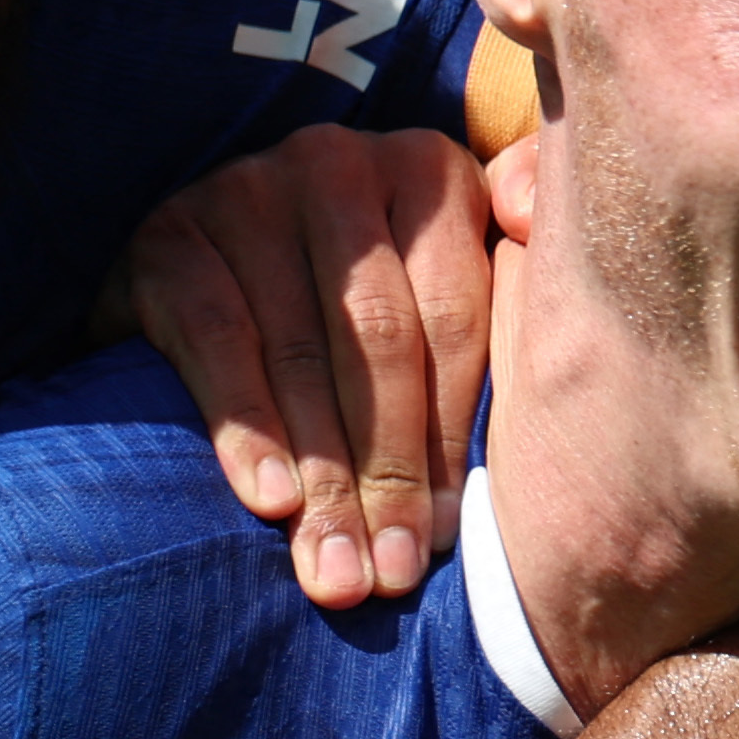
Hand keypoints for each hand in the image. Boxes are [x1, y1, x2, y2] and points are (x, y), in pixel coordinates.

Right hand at [129, 122, 497, 609]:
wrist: (184, 289)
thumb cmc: (338, 324)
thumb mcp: (423, 305)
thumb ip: (504, 322)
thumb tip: (568, 410)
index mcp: (431, 176)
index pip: (454, 319)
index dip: (450, 439)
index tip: (445, 540)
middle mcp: (340, 162)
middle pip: (380, 341)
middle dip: (389, 473)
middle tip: (389, 576)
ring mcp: (249, 187)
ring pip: (302, 351)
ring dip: (323, 478)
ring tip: (336, 572)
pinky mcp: (171, 232)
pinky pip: (219, 341)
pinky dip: (247, 430)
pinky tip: (271, 501)